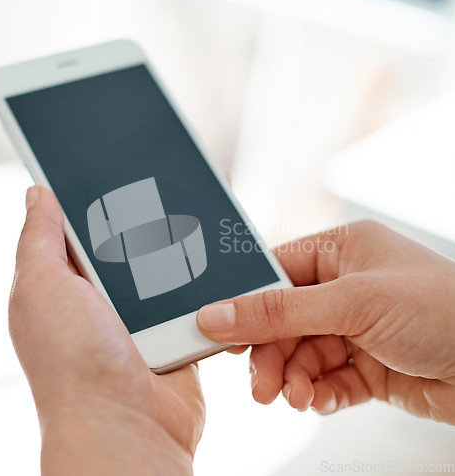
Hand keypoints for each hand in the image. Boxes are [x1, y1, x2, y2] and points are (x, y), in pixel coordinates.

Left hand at [9, 186, 204, 474]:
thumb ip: (39, 238)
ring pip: (167, 260)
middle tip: (170, 172)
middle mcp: (104, 296)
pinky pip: (195, 289)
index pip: (82, 224)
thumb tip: (37, 193)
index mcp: (66, 283)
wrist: (128, 427)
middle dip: (148, 210)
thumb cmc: (75, 366)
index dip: (97, 193)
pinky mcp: (177, 326)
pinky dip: (204, 271)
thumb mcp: (41, 289)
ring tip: (200, 199)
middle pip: (130, 238)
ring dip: (181, 239)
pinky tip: (217, 246)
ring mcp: (143, 312)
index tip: (118, 163)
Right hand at [197, 221, 454, 423]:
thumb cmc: (445, 308)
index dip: (246, 303)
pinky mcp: (366, 363)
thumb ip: (278, 311)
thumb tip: (217, 314)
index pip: (275, 273)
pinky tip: (318, 399)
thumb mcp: (352, 302)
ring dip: (292, 377)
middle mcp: (345, 286)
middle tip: (260, 382)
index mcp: (340, 251)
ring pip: (300, 353)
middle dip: (271, 352)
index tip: (221, 332)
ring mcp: (355, 326)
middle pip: (283, 319)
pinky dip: (317, 392)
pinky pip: (324, 378)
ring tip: (293, 396)